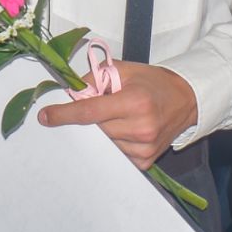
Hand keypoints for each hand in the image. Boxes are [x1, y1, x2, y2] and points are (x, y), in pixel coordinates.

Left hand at [39, 61, 196, 167]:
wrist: (185, 100)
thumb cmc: (152, 82)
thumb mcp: (124, 70)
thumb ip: (94, 79)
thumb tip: (69, 95)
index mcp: (135, 101)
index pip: (90, 112)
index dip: (64, 115)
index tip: (45, 117)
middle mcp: (141, 128)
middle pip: (94, 130)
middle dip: (86, 120)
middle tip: (96, 108)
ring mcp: (144, 148)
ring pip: (103, 144)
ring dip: (100, 132)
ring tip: (116, 118)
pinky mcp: (145, 162)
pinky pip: (115, 155)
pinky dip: (112, 143)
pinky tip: (123, 130)